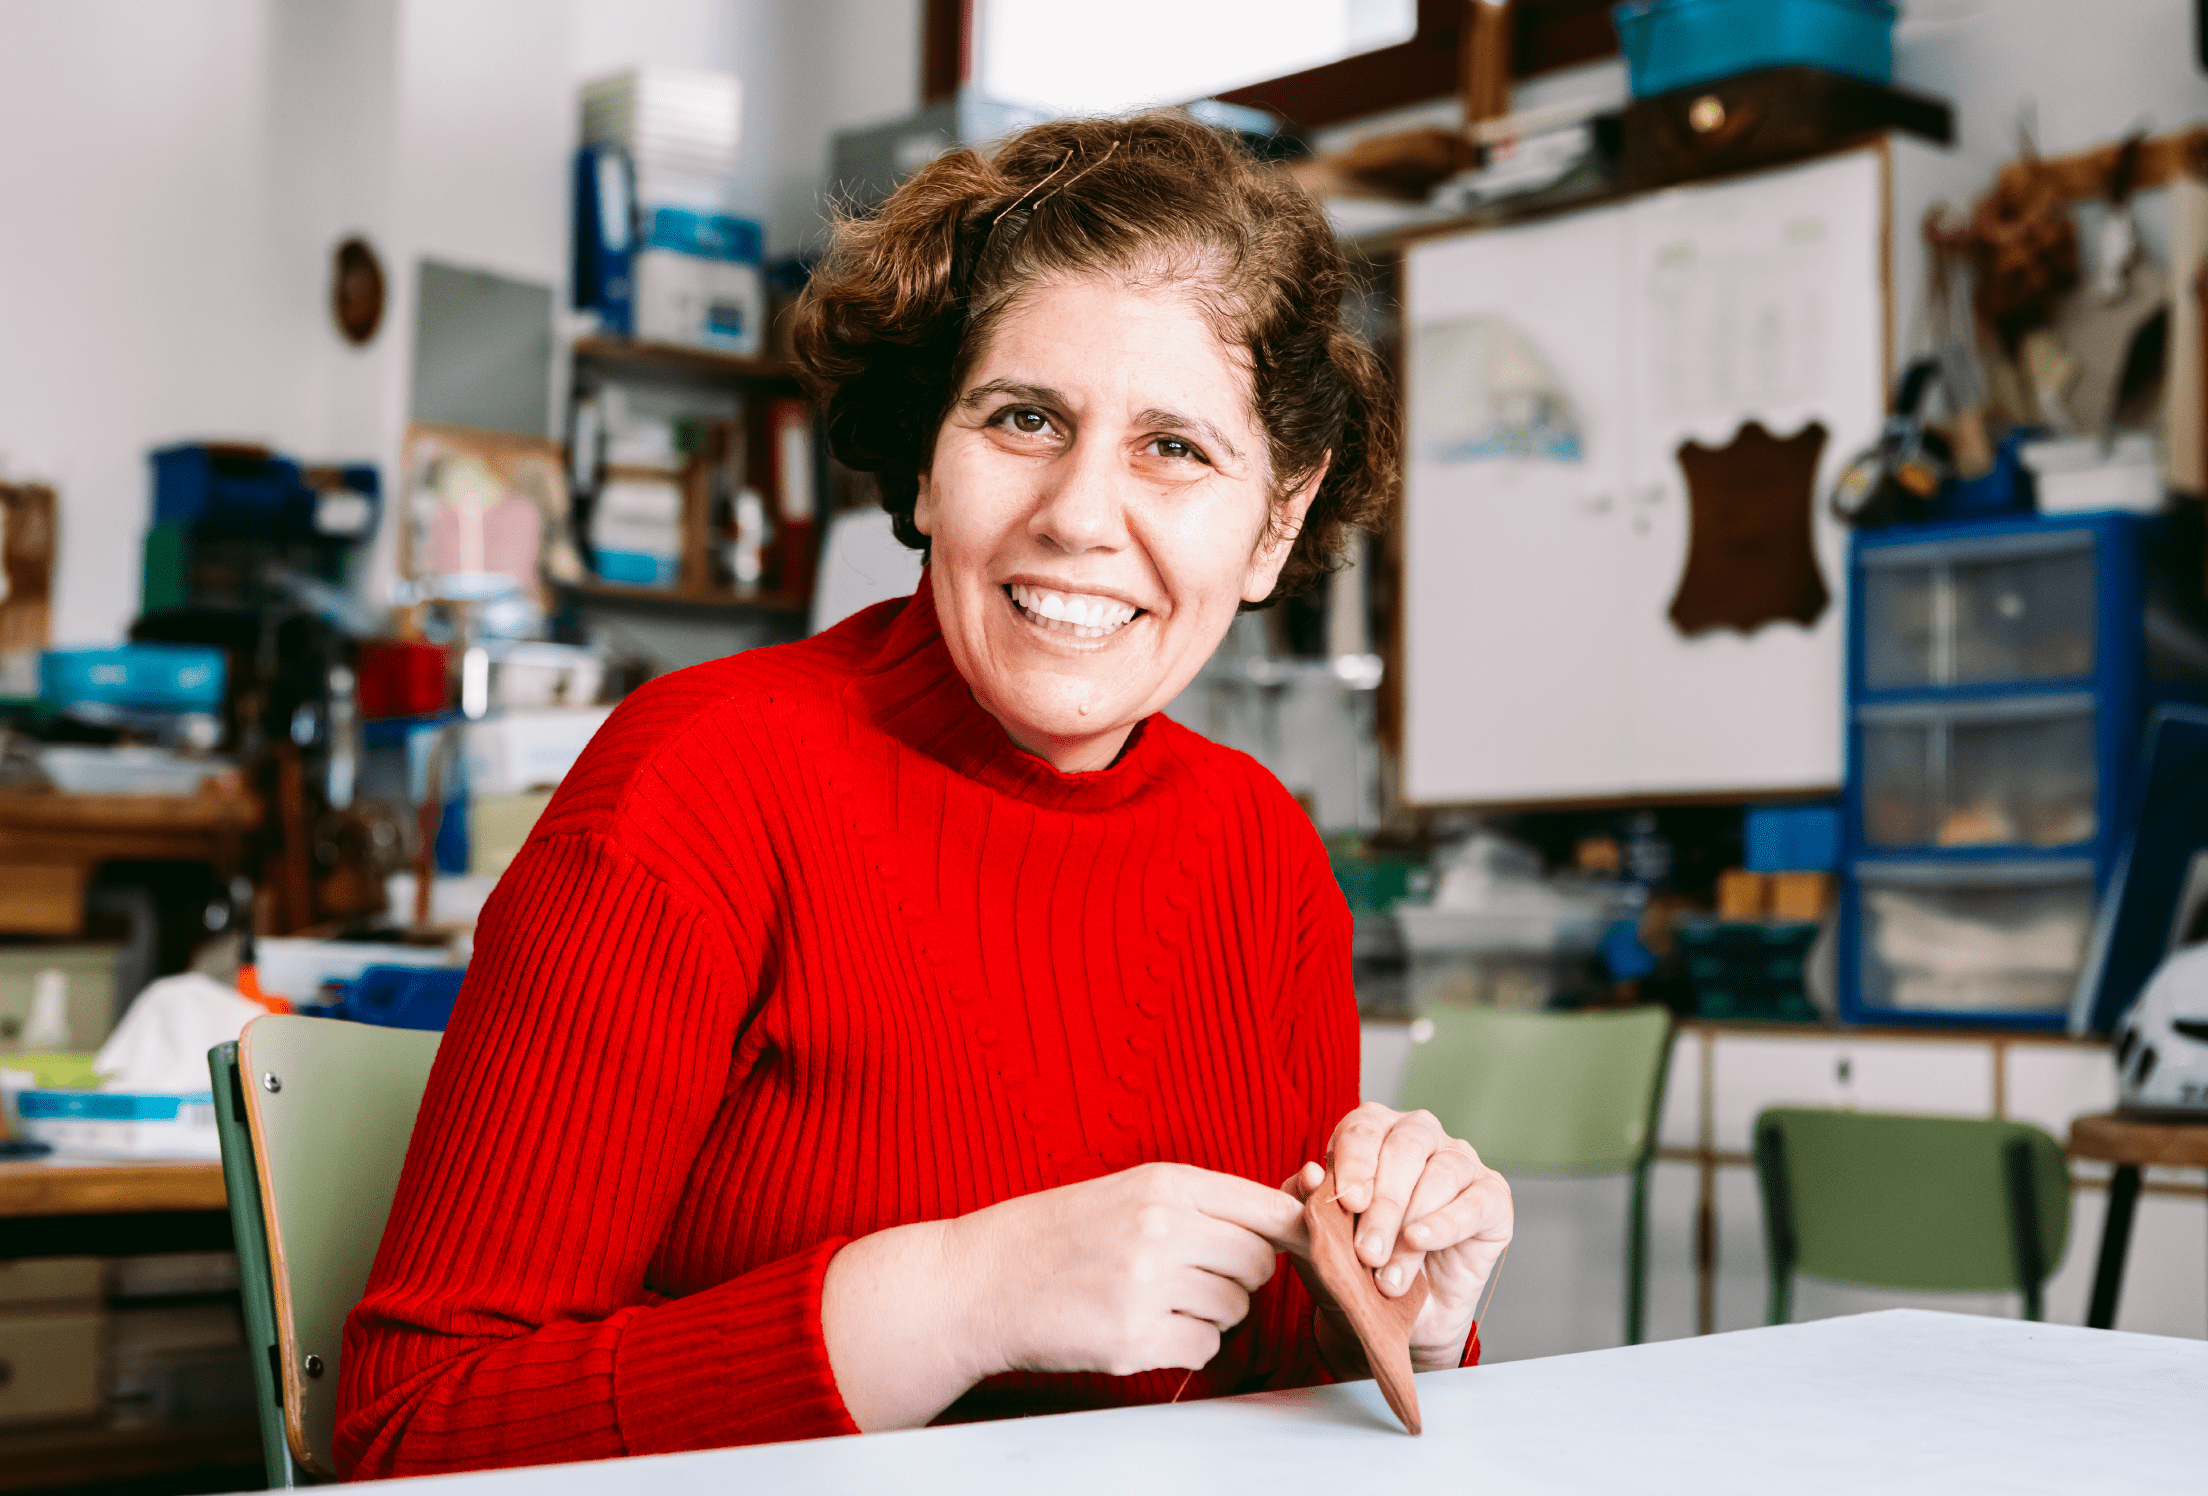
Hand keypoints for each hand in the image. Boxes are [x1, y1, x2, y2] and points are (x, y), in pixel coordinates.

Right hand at [823, 1162, 1303, 1430]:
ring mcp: (1147, 1287)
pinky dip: (1185, 1345)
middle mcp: (1161, 1230)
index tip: (1291, 1243)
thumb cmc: (1055, 1235)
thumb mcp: (1127, 1192)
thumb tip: (1295, 1203)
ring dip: (1209, 1311)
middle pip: (1259, 1263)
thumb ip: (1201, 1201)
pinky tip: (1143, 1327)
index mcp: (1164, 1184)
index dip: (1289, 1231)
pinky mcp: (1132, 1341)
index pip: (1268, 1209)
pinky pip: (1203, 1348)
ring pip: (1234, 1309)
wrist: (981, 1281)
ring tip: (1156, 1298)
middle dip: (1240, 1276)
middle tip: (1196, 1275)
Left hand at [1282, 1103, 1512, 1372]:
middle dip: (1384, 1204)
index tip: (1349, 1202)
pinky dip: (1447, 1223)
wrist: (1395, 1317)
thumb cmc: (1353, 1263)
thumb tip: (1310, 1174)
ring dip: (1410, 1225)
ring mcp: (1460, 1162)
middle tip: (1367, 1253)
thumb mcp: (1316, 1238)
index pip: (1364, 1128)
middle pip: (1404, 1149)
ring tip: (1389, 1276)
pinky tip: (1423, 1241)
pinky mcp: (1491, 1197)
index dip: (1356, 1163)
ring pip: (1440, 1174)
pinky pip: (1475, 1201)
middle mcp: (1419, 1136)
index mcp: (1371, 1132)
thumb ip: (1302, 1206)